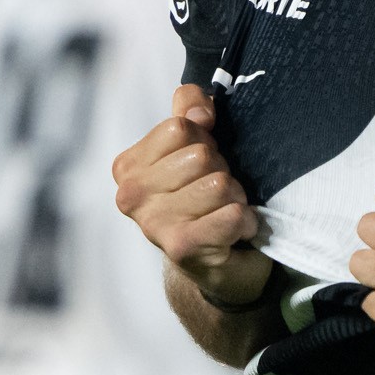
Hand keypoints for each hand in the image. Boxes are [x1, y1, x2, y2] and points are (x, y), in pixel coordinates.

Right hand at [114, 86, 272, 309]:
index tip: (201, 166)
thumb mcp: (194, 143)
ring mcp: (153, 224)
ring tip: (224, 212)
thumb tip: (200, 115)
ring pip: (219, 183)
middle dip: (222, 171)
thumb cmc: (202, 197)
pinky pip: (232, 215)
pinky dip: (245, 221)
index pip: (180, 126)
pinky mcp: (181, 248)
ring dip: (235, 198)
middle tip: (216, 195)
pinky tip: (234, 232)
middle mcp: (131, 195)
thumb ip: (189, 109)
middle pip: (201, 155)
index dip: (205, 141)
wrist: (213, 265)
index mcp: (129, 166)